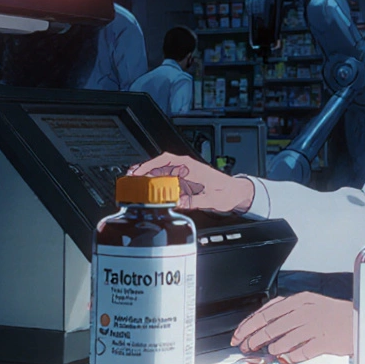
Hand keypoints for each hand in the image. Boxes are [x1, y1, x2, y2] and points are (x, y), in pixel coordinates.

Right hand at [127, 153, 253, 212]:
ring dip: (147, 176)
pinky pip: (165, 180)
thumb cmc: (226, 192)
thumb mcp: (212, 199)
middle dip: (143, 170)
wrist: (235, 192)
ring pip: (160, 172)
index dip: (151, 165)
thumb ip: (195, 201)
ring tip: (132, 183)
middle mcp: (186, 168)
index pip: (167, 160)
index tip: (139, 171)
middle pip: (159, 165)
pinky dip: (154, 183)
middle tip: (129, 178)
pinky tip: (146, 190)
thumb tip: (178, 203)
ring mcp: (184, 175)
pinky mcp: (183, 182)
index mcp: (191, 167)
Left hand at [230, 292, 353, 363]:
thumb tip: (264, 325)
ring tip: (268, 352)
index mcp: (299, 299)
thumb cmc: (333, 314)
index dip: (249, 324)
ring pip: (284, 338)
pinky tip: (286, 358)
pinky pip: (302, 351)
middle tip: (245, 347)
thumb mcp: (309, 304)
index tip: (239, 334)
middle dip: (254, 338)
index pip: (266, 311)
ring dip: (271, 347)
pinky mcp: (324, 340)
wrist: (360, 320)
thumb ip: (288, 312)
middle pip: (271, 325)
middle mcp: (305, 310)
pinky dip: (290, 356)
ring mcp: (315, 325)